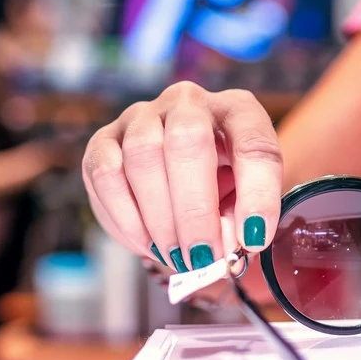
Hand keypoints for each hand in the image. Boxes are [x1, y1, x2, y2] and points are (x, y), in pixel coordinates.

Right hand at [83, 82, 281, 271]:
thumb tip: (222, 248)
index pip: (253, 143)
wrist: (185, 175)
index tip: (254, 239)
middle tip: (204, 257)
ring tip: (178, 257)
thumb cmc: (225, 185)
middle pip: (188, 141)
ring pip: (142, 155)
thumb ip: (241, 219)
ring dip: (160, 217)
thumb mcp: (246, 199)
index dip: (257, 194)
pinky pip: (105, 174)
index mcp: (238, 110)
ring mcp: (141, 116)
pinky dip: (125, 217)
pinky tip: (147, 244)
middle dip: (196, 210)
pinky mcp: (103, 139)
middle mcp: (188, 102)